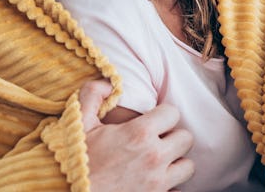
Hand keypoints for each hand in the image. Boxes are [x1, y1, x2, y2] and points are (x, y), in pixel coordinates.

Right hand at [79, 80, 194, 190]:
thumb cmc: (77, 160)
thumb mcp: (79, 123)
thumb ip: (93, 94)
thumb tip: (108, 83)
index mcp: (139, 133)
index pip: (173, 113)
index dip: (163, 114)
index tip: (152, 120)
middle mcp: (154, 157)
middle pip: (185, 139)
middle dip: (173, 136)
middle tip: (157, 140)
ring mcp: (158, 182)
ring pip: (187, 166)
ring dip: (176, 162)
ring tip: (160, 161)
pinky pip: (179, 190)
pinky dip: (172, 185)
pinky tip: (156, 181)